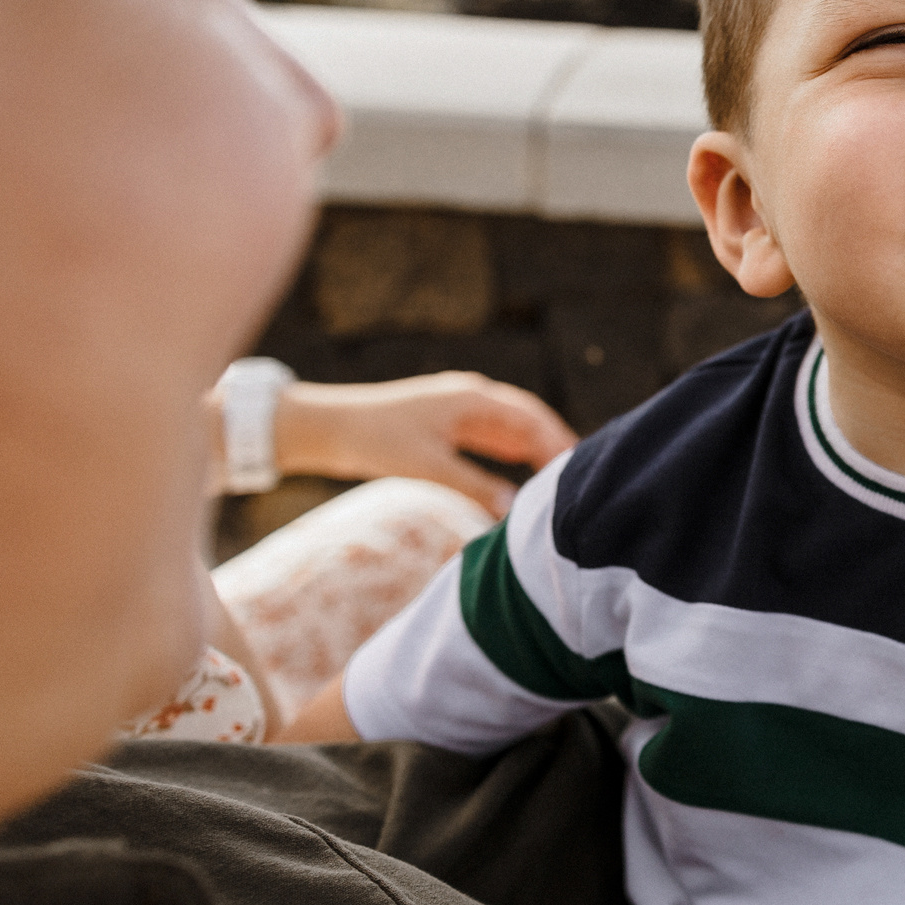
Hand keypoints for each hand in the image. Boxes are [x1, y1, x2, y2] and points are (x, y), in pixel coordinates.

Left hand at [268, 372, 575, 512]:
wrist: (326, 427)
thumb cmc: (374, 440)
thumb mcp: (428, 466)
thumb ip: (475, 486)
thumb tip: (516, 506)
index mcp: (473, 398)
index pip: (532, 418)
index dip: (559, 444)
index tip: (578, 473)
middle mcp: (473, 398)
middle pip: (529, 420)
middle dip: (555, 448)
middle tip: (579, 481)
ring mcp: (461, 410)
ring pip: (512, 429)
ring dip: (535, 452)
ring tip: (559, 483)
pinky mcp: (448, 426)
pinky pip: (493, 439)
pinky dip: (513, 456)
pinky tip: (524, 476)